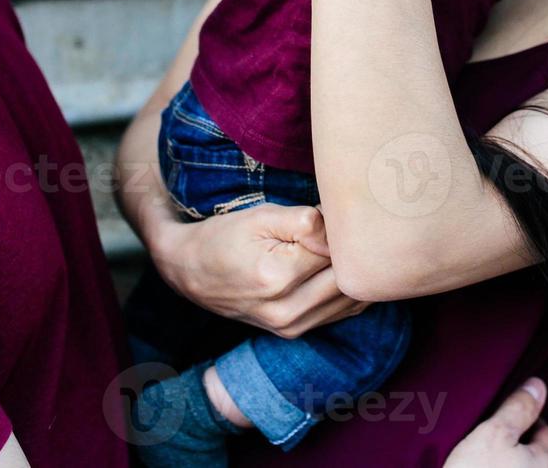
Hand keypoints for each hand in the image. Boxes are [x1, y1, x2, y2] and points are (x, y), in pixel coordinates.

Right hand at [147, 201, 366, 338]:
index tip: (333, 215)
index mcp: (276, 277)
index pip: (335, 250)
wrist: (191, 272)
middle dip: (354, 252)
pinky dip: (350, 290)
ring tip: (345, 247)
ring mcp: (290, 327)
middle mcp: (285, 310)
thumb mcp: (261, 216)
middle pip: (347, 277)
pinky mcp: (294, 332)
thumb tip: (342, 230)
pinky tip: (345, 269)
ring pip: (350, 298)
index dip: (340, 229)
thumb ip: (306, 221)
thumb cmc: (226, 237)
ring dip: (356, 272)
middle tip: (347, 230)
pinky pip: (342, 313)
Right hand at [445, 379, 547, 466]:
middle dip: (517, 448)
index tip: (507, 418)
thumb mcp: (493, 434)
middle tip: (490, 440)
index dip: (527, 420)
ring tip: (481, 463)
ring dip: (507, 467)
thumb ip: (518, 409)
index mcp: (547, 464)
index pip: (546, 433)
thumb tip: (539, 385)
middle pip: (536, 458)